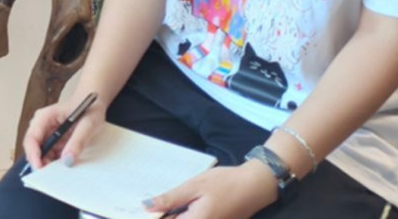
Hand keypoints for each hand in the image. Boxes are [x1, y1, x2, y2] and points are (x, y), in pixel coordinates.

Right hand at [22, 95, 106, 169]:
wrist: (94, 101)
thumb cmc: (90, 108)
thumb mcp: (88, 125)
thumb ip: (77, 142)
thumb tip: (67, 161)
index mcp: (45, 117)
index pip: (31, 138)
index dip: (33, 155)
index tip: (39, 169)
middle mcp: (41, 124)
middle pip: (34, 147)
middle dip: (41, 162)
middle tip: (53, 176)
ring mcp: (46, 132)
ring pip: (41, 152)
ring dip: (49, 163)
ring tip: (62, 172)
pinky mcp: (53, 138)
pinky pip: (50, 153)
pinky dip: (56, 161)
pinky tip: (65, 165)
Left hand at [144, 161, 279, 218]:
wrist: (256, 186)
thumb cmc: (225, 182)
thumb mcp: (194, 186)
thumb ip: (170, 199)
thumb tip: (146, 207)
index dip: (155, 215)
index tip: (141, 209)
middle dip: (166, 213)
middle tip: (155, 203)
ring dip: (176, 213)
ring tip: (170, 203)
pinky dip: (186, 214)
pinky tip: (183, 206)